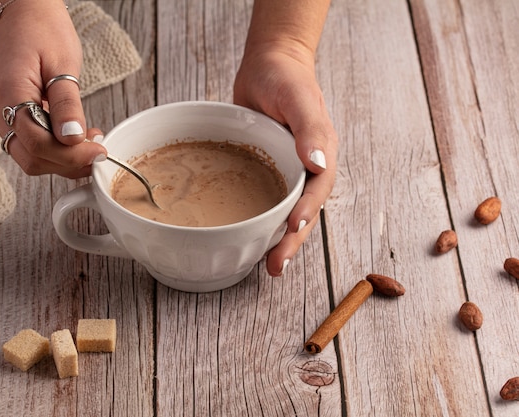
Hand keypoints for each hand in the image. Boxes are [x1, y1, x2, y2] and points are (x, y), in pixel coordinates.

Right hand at [0, 0, 105, 177]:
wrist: (24, 12)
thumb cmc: (44, 30)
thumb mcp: (64, 64)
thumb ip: (67, 105)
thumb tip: (73, 139)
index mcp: (8, 93)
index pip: (37, 143)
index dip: (70, 155)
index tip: (99, 151)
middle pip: (31, 157)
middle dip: (68, 162)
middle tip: (98, 151)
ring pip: (30, 156)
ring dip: (63, 159)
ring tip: (90, 143)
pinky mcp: (6, 115)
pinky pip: (29, 144)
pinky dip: (54, 149)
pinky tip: (75, 138)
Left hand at [234, 42, 337, 276]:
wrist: (269, 65)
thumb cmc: (285, 77)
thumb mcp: (298, 98)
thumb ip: (310, 130)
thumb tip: (317, 164)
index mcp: (321, 153)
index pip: (317, 189)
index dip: (306, 210)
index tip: (292, 227)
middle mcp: (309, 167)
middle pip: (305, 210)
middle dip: (293, 240)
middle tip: (276, 266)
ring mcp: (290, 170)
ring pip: (289, 211)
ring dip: (281, 238)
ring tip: (269, 264)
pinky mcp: (271, 169)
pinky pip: (271, 199)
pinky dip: (266, 220)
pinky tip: (254, 236)